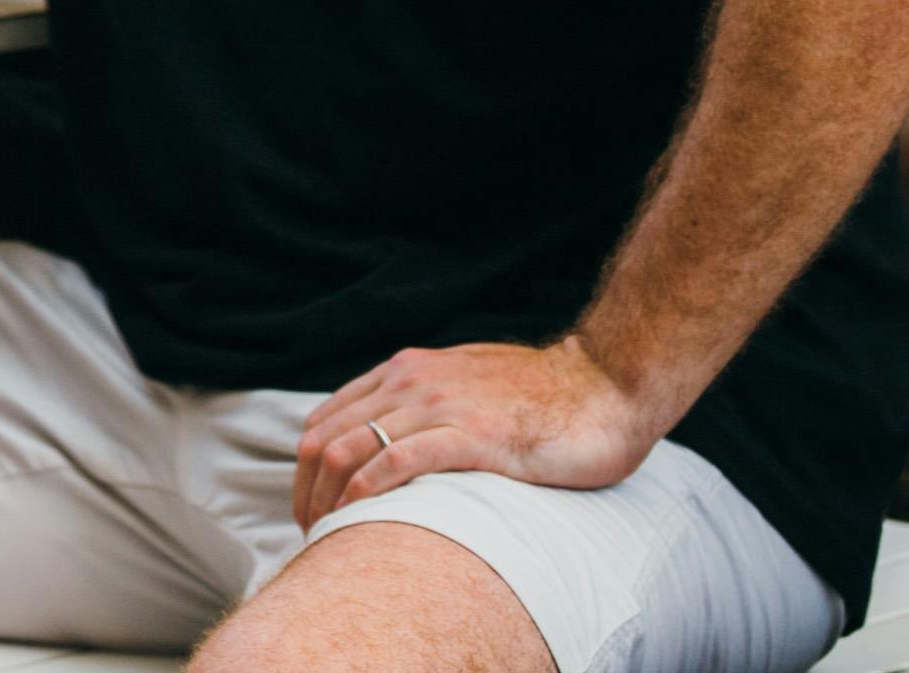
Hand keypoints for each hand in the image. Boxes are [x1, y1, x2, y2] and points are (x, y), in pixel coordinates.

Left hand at [292, 337, 660, 528]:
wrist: (603, 386)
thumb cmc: (540, 396)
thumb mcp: (464, 383)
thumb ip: (425, 399)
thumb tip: (393, 434)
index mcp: (403, 372)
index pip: (325, 420)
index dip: (305, 468)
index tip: (309, 506)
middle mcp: (410, 382)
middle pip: (324, 439)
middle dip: (306, 490)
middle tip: (309, 531)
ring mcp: (438, 405)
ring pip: (349, 449)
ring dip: (327, 498)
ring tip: (327, 535)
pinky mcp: (470, 435)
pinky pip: (397, 462)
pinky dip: (366, 492)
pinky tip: (357, 518)